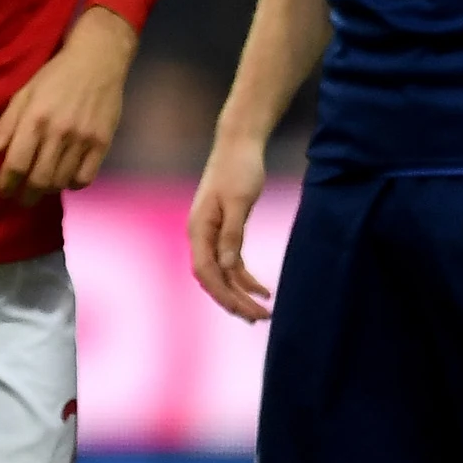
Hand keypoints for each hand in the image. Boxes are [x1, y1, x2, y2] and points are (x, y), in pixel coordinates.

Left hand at [0, 7, 130, 198]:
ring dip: (47, 190)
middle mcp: (59, 133)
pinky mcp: (103, 143)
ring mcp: (83, 140)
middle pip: (39, 180)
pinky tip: (65, 177)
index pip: (16, 164)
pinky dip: (72, 184)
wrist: (98, 60)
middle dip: (25, 196)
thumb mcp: (23, 94)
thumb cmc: (55, 76)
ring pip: (61, 182)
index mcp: (34, 119)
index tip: (2, 191)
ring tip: (39, 187)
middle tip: (20, 198)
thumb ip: (4, 127)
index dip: (6, 185)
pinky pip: (85, 178)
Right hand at [187, 137, 271, 321]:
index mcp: (199, 228)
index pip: (206, 272)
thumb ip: (232, 234)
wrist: (238, 144)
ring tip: (263, 312)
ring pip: (221, 273)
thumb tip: (226, 267)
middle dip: (233, 301)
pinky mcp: (223, 229)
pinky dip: (244, 277)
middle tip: (261, 319)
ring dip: (239, 293)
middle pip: (211, 278)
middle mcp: (200, 234)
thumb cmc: (239, 169)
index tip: (249, 311)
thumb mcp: (240, 201)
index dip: (226, 295)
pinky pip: (229, 261)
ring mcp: (210, 233)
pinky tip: (262, 289)